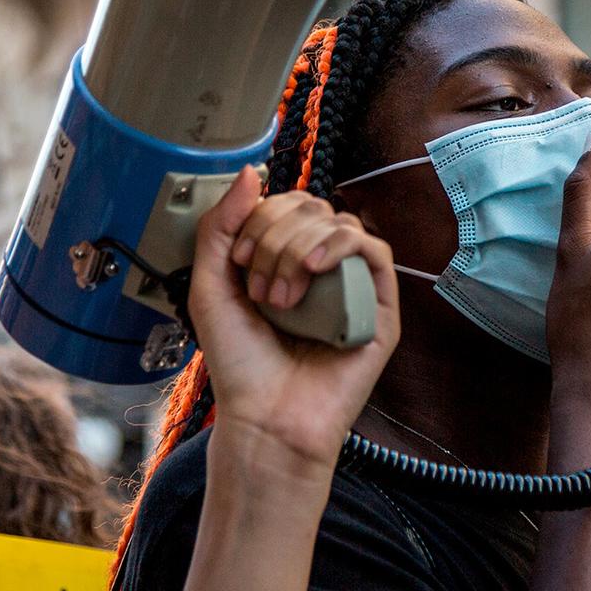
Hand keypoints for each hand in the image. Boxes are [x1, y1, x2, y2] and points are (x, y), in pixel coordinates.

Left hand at [188, 167, 400, 474]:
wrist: (264, 419)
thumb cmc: (239, 364)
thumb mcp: (210, 285)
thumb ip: (221, 226)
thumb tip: (251, 171)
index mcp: (286, 259)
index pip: (286, 205)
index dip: (260, 217)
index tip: (238, 260)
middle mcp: (322, 269)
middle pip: (312, 208)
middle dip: (275, 237)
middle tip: (257, 285)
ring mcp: (353, 286)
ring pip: (339, 224)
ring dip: (300, 248)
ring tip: (280, 296)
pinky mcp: (380, 308)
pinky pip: (374, 251)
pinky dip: (340, 247)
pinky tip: (313, 271)